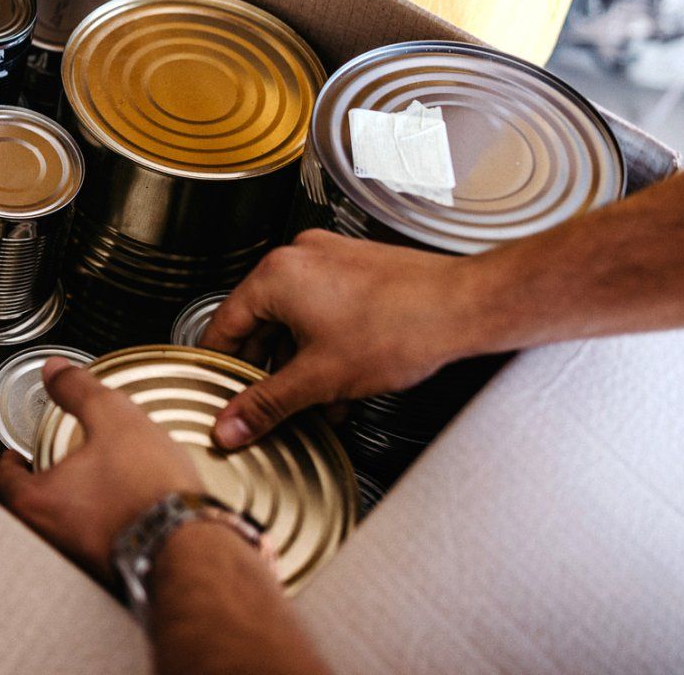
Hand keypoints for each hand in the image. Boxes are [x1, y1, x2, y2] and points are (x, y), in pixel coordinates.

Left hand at [0, 357, 203, 576]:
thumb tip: (55, 370)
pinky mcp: (108, 576)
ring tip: (82, 491)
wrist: (193, 547)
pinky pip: (88, 550)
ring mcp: (78, 563)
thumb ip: (78, 390)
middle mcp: (49, 540)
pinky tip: (116, 518)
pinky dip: (92, 532)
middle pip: (23, 512)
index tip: (15, 455)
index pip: (1, 482)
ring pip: (55, 534)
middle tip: (45, 470)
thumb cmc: (150, 491)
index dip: (7, 464)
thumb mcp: (113, 418)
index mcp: (37, 503)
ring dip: (63, 513)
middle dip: (32, 490)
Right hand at [200, 230, 487, 448]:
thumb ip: (267, 405)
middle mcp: (298, 258)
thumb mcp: (320, 379)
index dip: (220, 366)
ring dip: (299, 361)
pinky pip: (323, 308)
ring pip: (295, 319)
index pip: (223, 325)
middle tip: (267, 403)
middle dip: (268, 370)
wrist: (465, 307)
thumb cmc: (403, 326)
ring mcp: (330, 260)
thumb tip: (232, 425)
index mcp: (275, 275)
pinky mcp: (357, 269)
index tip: (218, 390)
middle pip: (261, 322)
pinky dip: (324, 343)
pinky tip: (340, 379)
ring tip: (313, 400)